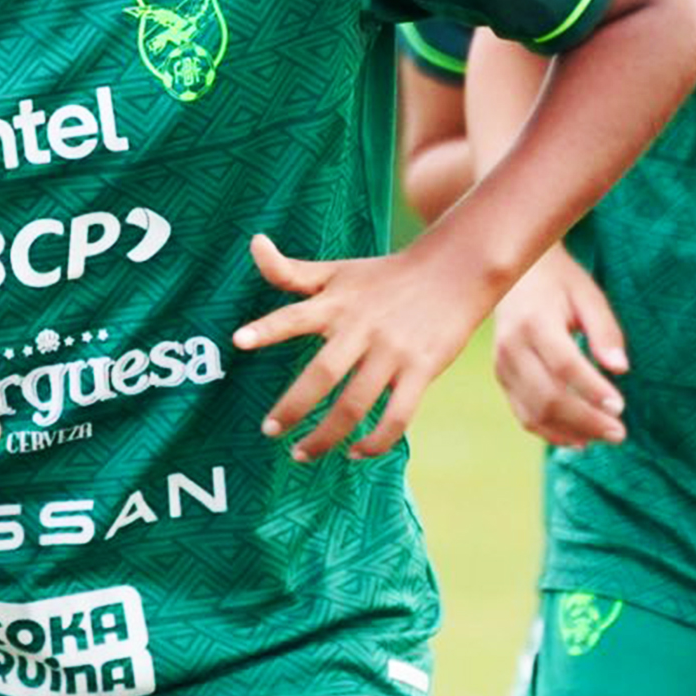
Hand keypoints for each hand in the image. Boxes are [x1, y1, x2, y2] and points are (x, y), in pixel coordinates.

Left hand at [232, 231, 497, 462]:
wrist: (455, 270)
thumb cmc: (385, 276)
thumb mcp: (338, 270)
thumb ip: (291, 270)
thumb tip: (254, 242)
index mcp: (337, 304)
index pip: (296, 314)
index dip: (268, 328)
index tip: (239, 341)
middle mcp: (362, 328)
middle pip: (323, 374)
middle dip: (293, 407)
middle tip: (269, 431)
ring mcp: (393, 352)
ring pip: (355, 405)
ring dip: (326, 436)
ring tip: (302, 453)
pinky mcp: (422, 371)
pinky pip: (397, 417)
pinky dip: (375, 442)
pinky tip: (355, 452)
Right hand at [492, 249, 628, 448]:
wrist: (515, 277)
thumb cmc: (559, 284)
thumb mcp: (588, 295)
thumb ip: (605, 331)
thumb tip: (620, 368)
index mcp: (534, 322)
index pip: (564, 365)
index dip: (592, 389)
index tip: (620, 407)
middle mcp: (512, 347)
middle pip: (548, 396)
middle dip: (586, 420)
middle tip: (620, 433)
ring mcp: (503, 366)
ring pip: (534, 413)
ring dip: (571, 432)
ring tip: (604, 437)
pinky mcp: (502, 379)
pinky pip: (524, 415)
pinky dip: (551, 432)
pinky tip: (579, 439)